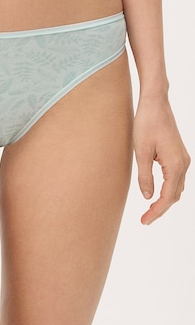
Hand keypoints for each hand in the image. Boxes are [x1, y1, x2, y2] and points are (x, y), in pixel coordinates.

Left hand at [133, 96, 190, 224]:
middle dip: (161, 209)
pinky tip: (155, 191)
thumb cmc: (146, 124)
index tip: (144, 222)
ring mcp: (183, 158)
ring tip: (148, 209)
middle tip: (144, 219)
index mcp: (175, 165)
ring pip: (177, 188)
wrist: (155, 103)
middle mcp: (184, 164)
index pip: (168, 198)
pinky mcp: (178, 154)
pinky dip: (167, 189)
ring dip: (165, 199)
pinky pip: (175, 178)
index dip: (156, 212)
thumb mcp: (141, 152)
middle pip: (175, 196)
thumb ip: (145, 176)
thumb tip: (147, 197)